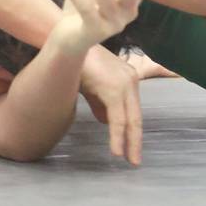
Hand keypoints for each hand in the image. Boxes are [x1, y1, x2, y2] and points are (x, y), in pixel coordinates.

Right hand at [80, 46, 142, 165]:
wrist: (69, 45)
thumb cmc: (76, 62)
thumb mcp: (91, 86)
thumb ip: (100, 103)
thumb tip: (106, 122)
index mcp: (127, 78)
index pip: (133, 109)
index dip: (133, 129)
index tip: (132, 146)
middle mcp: (131, 80)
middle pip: (136, 117)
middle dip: (136, 140)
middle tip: (135, 160)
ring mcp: (124, 85)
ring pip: (130, 120)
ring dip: (128, 142)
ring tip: (128, 159)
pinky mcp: (114, 90)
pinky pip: (118, 119)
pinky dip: (118, 136)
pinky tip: (117, 149)